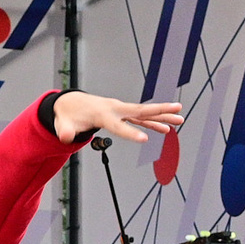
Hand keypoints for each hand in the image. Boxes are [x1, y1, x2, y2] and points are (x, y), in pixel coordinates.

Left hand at [52, 92, 181, 146]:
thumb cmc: (70, 115)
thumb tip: (65, 138)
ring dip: (162, 116)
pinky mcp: (123, 114)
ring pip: (145, 113)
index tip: (145, 140)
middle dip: (159, 111)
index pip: (118, 125)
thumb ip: (65, 131)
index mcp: (102, 113)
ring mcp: (121, 111)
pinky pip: (141, 119)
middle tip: (177, 111)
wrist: (72, 104)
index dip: (130, 133)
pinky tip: (166, 128)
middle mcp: (115, 109)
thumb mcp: (64, 124)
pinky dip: (154, 123)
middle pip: (140, 111)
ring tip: (180, 120)